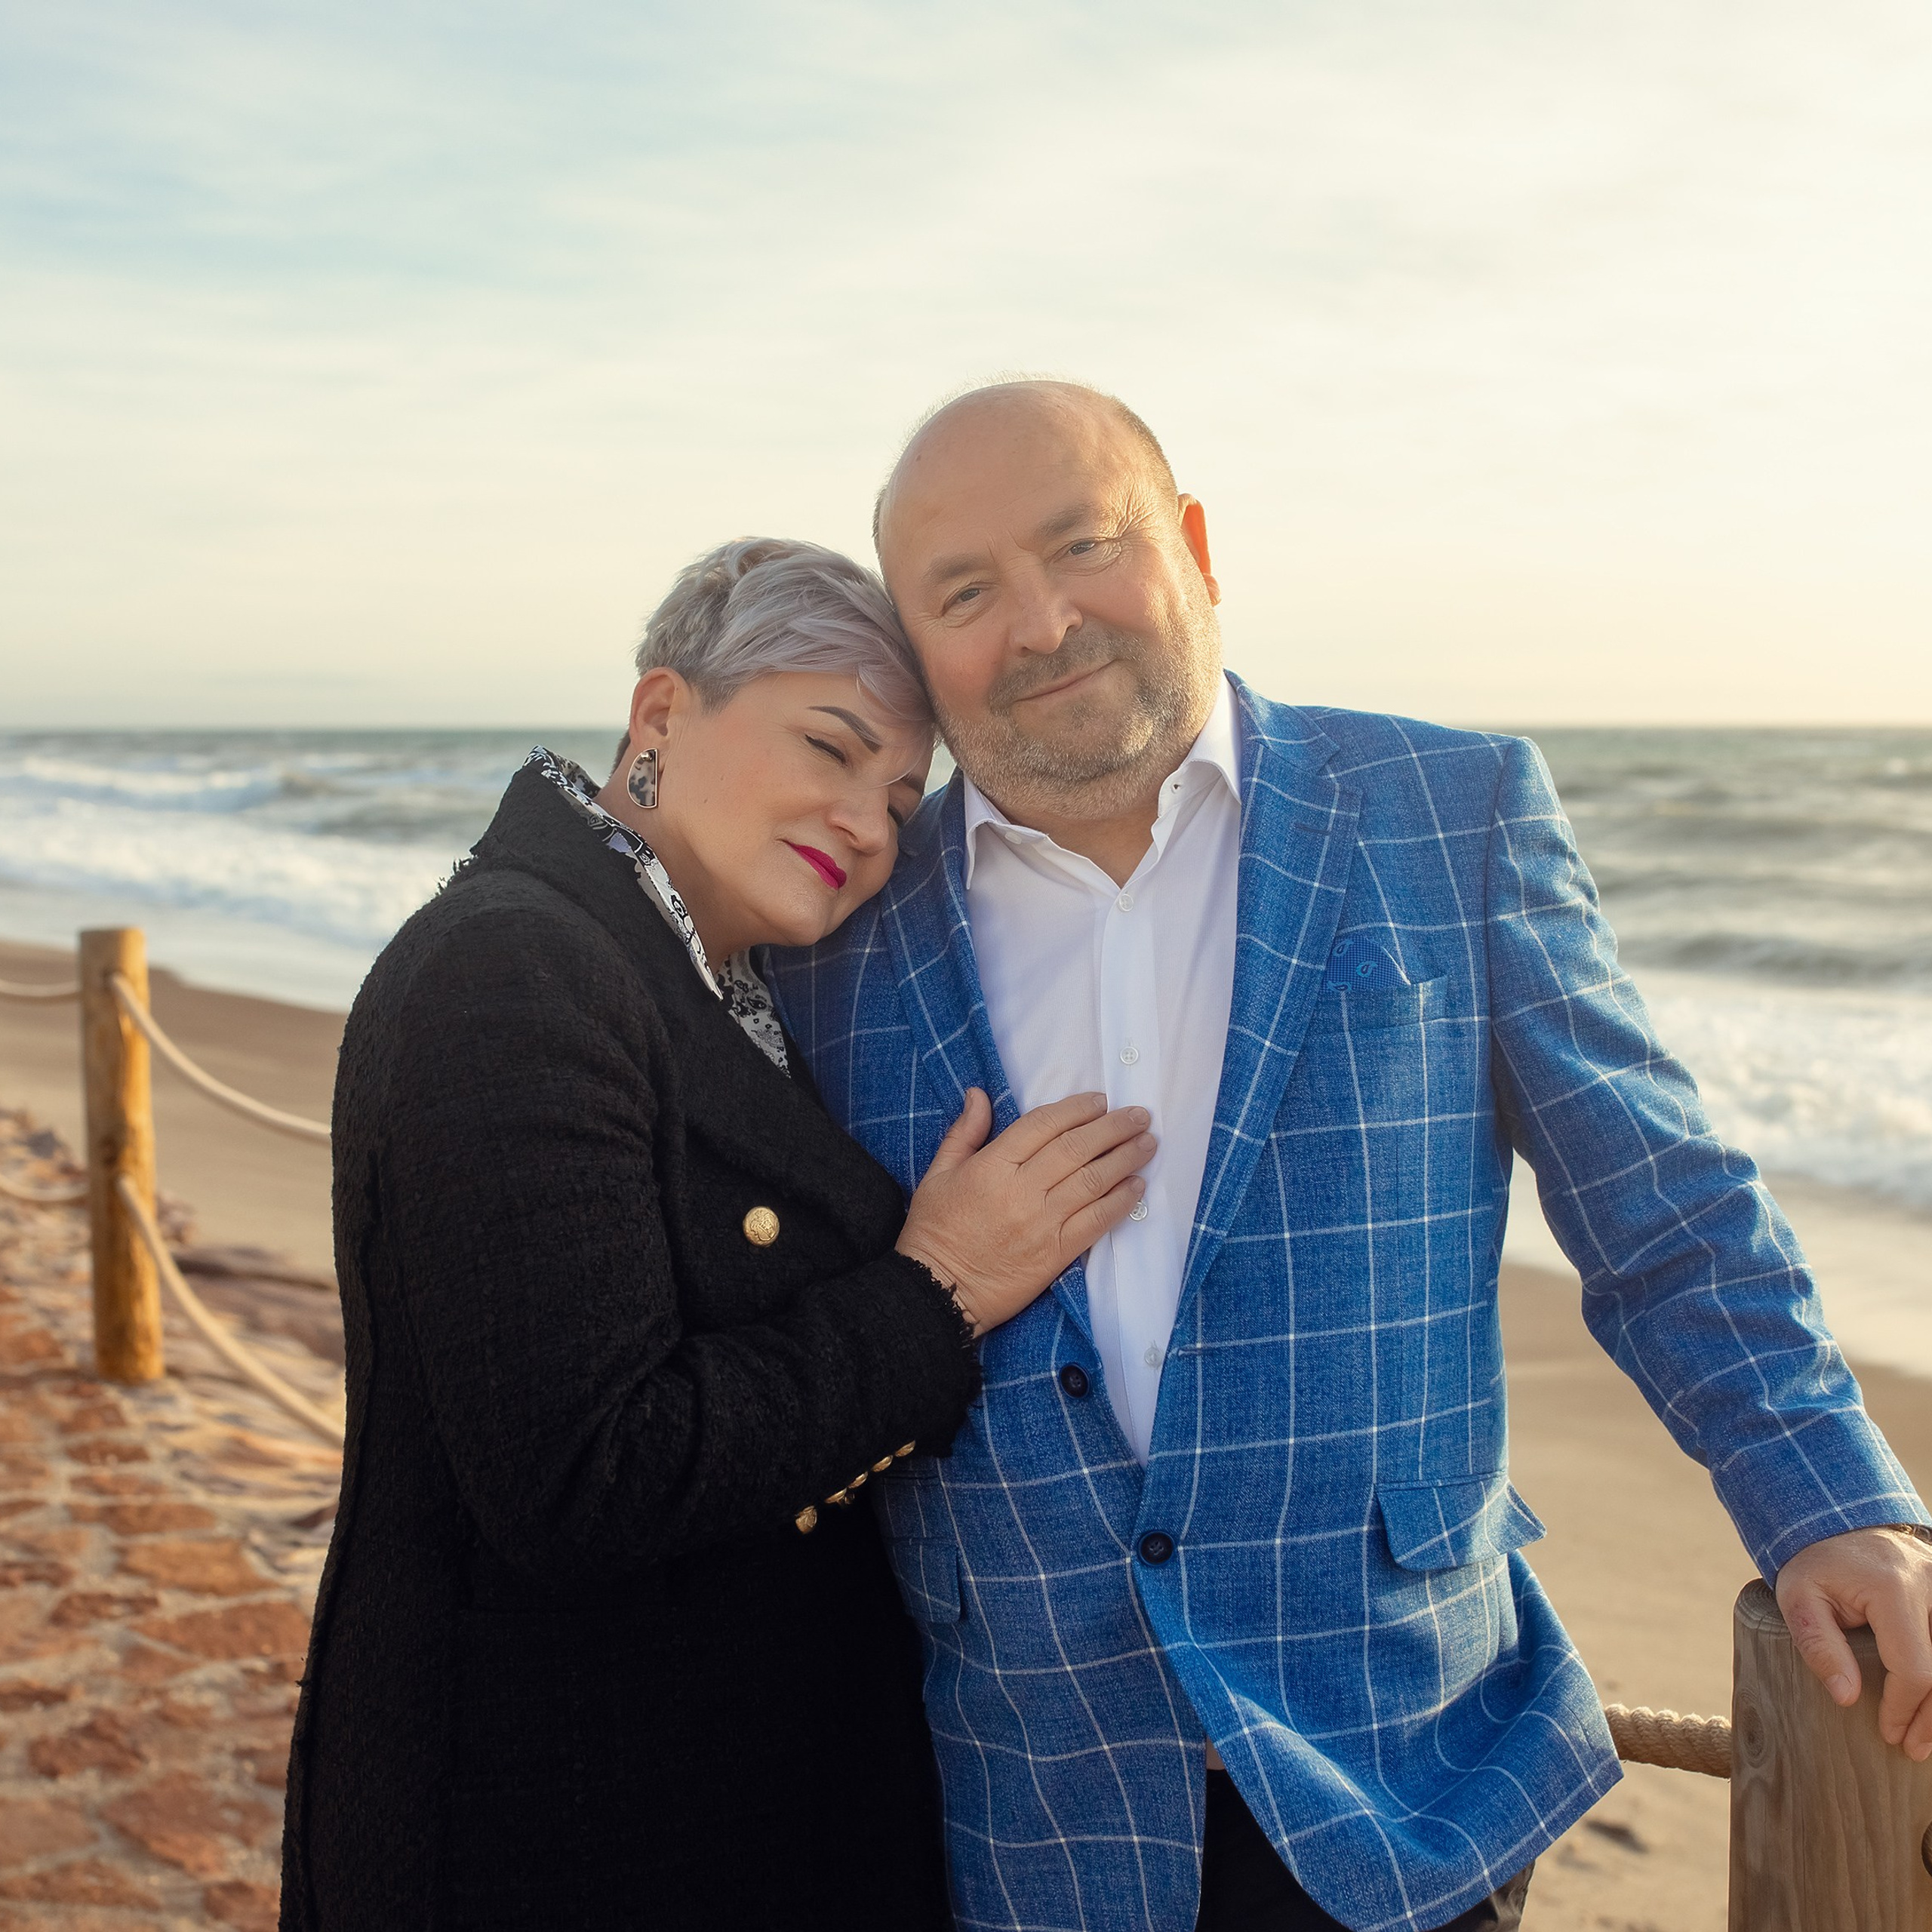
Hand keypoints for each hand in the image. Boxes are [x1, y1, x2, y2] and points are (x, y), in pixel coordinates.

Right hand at [898, 1088, 1154, 1336]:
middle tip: (1139, 1115)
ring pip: (1092, 1182)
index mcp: (991, 1167)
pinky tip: (1136, 1187)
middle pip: (1076, 1149)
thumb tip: (979, 1095)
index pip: (1043, 1125)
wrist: (938, 1292)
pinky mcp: (1055, 1254)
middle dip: (1113, 1128)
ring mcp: (1041, 1223)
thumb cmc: (934, 1231)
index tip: (1100, 1100)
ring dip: (1125, 1159)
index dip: (1076, 1109)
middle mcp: (1020, 1191)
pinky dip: (1119, 1203)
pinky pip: (1095, 1223)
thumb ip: (964, 1133)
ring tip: (1147, 1143)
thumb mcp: (937, 1175)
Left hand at [1774, 1525, 1931, 1760]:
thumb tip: (1845, 1697)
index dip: (1903, 1708)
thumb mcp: (1798, 1597)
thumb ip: (1818, 1645)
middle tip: (1912, 1748)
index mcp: (1894, 1590)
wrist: (1839, 1520)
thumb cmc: (1816, 1564)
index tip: (1887, 1733)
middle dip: (1931, 1718)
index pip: (1914, 1669)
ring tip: (1927, 1737)